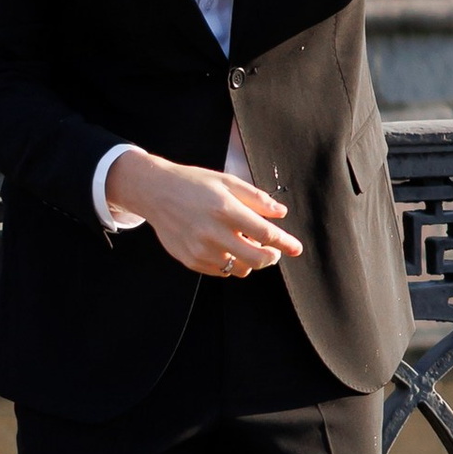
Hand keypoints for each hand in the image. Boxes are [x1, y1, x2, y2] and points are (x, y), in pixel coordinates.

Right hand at [103, 150, 302, 277]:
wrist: (155, 192)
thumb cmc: (194, 183)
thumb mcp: (226, 181)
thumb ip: (255, 198)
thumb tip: (280, 213)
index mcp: (225, 209)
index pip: (265, 234)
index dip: (285, 242)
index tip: (297, 247)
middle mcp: (213, 233)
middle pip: (256, 259)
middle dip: (271, 257)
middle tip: (274, 251)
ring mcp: (200, 250)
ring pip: (240, 269)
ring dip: (250, 261)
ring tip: (244, 244)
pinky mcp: (191, 261)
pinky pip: (221, 271)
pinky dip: (230, 263)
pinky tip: (225, 247)